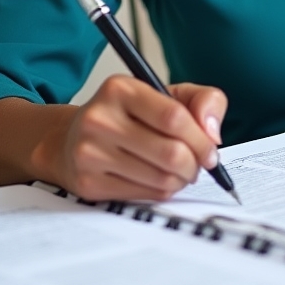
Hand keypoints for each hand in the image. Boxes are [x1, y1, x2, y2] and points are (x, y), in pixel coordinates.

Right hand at [34, 77, 227, 201]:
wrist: (72, 138)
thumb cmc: (130, 115)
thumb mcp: (167, 94)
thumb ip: (203, 99)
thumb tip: (212, 134)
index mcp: (120, 89)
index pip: (174, 117)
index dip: (200, 139)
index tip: (211, 149)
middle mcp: (99, 118)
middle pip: (170, 153)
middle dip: (195, 164)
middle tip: (198, 165)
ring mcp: (90, 153)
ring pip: (160, 178)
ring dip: (181, 180)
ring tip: (180, 171)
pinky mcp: (88, 183)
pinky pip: (144, 195)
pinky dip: (161, 191)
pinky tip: (158, 180)